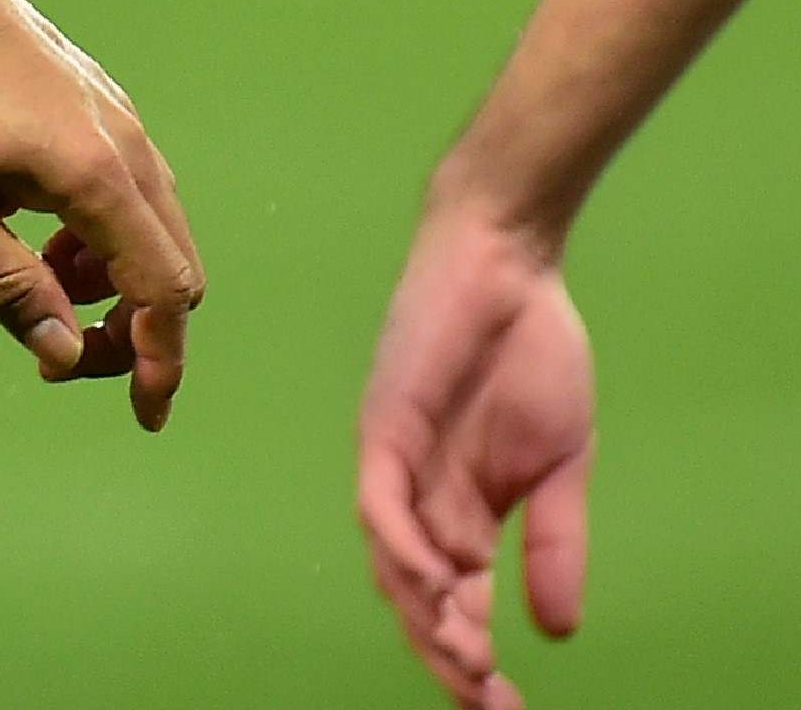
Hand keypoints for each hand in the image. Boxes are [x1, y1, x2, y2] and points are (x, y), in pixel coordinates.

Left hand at [0, 0, 204, 427]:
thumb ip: (8, 284)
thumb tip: (66, 354)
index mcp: (97, 180)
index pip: (164, 295)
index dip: (159, 363)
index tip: (143, 414)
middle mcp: (131, 153)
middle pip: (174, 272)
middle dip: (135, 331)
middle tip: (64, 352)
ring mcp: (124, 126)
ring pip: (154, 234)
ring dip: (114, 281)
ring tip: (38, 283)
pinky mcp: (106, 109)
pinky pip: (132, 196)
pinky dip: (104, 237)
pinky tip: (41, 235)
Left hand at [359, 198, 594, 706]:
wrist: (509, 272)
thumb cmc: (530, 360)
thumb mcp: (560, 469)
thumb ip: (554, 546)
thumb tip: (556, 631)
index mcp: (462, 513)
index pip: (459, 602)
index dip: (474, 657)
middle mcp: (419, 498)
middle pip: (418, 595)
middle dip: (448, 653)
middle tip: (484, 702)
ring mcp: (396, 463)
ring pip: (392, 558)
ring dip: (424, 611)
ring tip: (463, 659)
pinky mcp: (383, 426)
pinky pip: (380, 499)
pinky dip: (401, 544)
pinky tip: (432, 580)